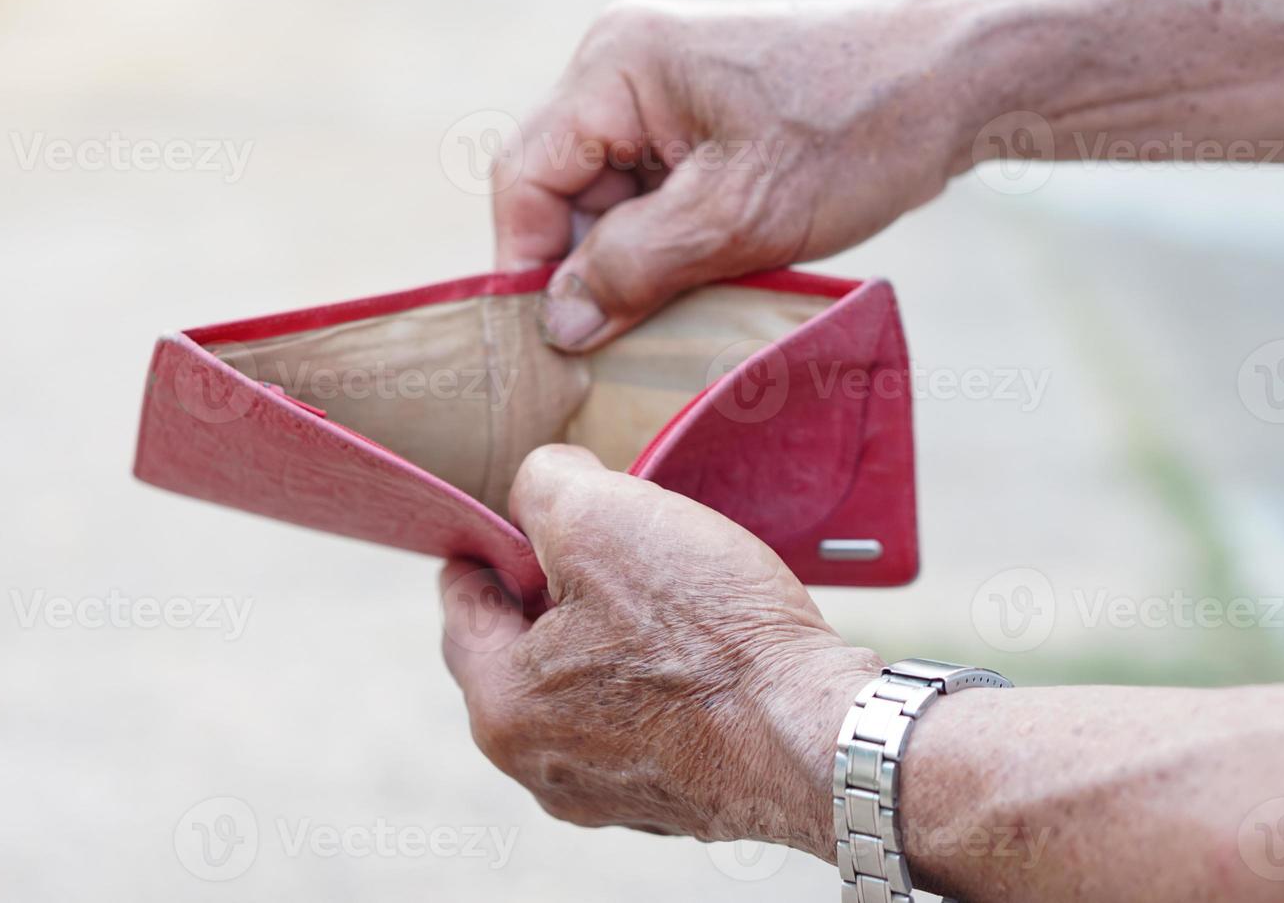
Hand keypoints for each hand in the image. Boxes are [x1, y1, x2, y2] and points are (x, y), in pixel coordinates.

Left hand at [438, 444, 880, 854]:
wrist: (821, 737)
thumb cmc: (707, 633)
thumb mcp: (599, 516)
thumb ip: (542, 486)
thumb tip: (538, 487)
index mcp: (502, 707)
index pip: (462, 606)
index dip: (483, 545)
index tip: (503, 517)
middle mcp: (542, 767)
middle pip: (519, 653)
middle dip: (546, 591)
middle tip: (589, 539)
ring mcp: (611, 792)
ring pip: (581, 688)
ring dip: (603, 634)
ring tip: (652, 584)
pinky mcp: (677, 798)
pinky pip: (641, 720)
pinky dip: (653, 679)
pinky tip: (696, 643)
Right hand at [494, 0, 975, 350]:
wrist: (958, 80)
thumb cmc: (856, 129)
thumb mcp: (737, 215)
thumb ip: (635, 268)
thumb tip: (560, 323)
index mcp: (615, 66)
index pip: (526, 178)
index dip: (530, 267)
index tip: (558, 343)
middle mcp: (623, 67)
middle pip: (564, 191)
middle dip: (593, 267)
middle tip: (629, 339)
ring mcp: (661, 90)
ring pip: (610, 201)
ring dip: (638, 261)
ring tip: (687, 304)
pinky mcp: (697, 116)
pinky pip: (653, 192)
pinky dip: (672, 242)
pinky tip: (710, 275)